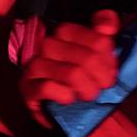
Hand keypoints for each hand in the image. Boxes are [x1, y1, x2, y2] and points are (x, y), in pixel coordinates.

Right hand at [20, 10, 121, 125]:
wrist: (62, 109)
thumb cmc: (83, 78)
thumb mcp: (98, 56)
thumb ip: (104, 36)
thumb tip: (107, 28)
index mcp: (65, 32)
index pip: (98, 40)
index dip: (109, 60)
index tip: (110, 72)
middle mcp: (48, 44)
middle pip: (88, 58)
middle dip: (101, 77)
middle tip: (102, 87)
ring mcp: (35, 65)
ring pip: (71, 73)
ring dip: (87, 89)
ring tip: (88, 95)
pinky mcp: (27, 87)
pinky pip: (48, 88)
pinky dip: (64, 96)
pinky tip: (69, 99)